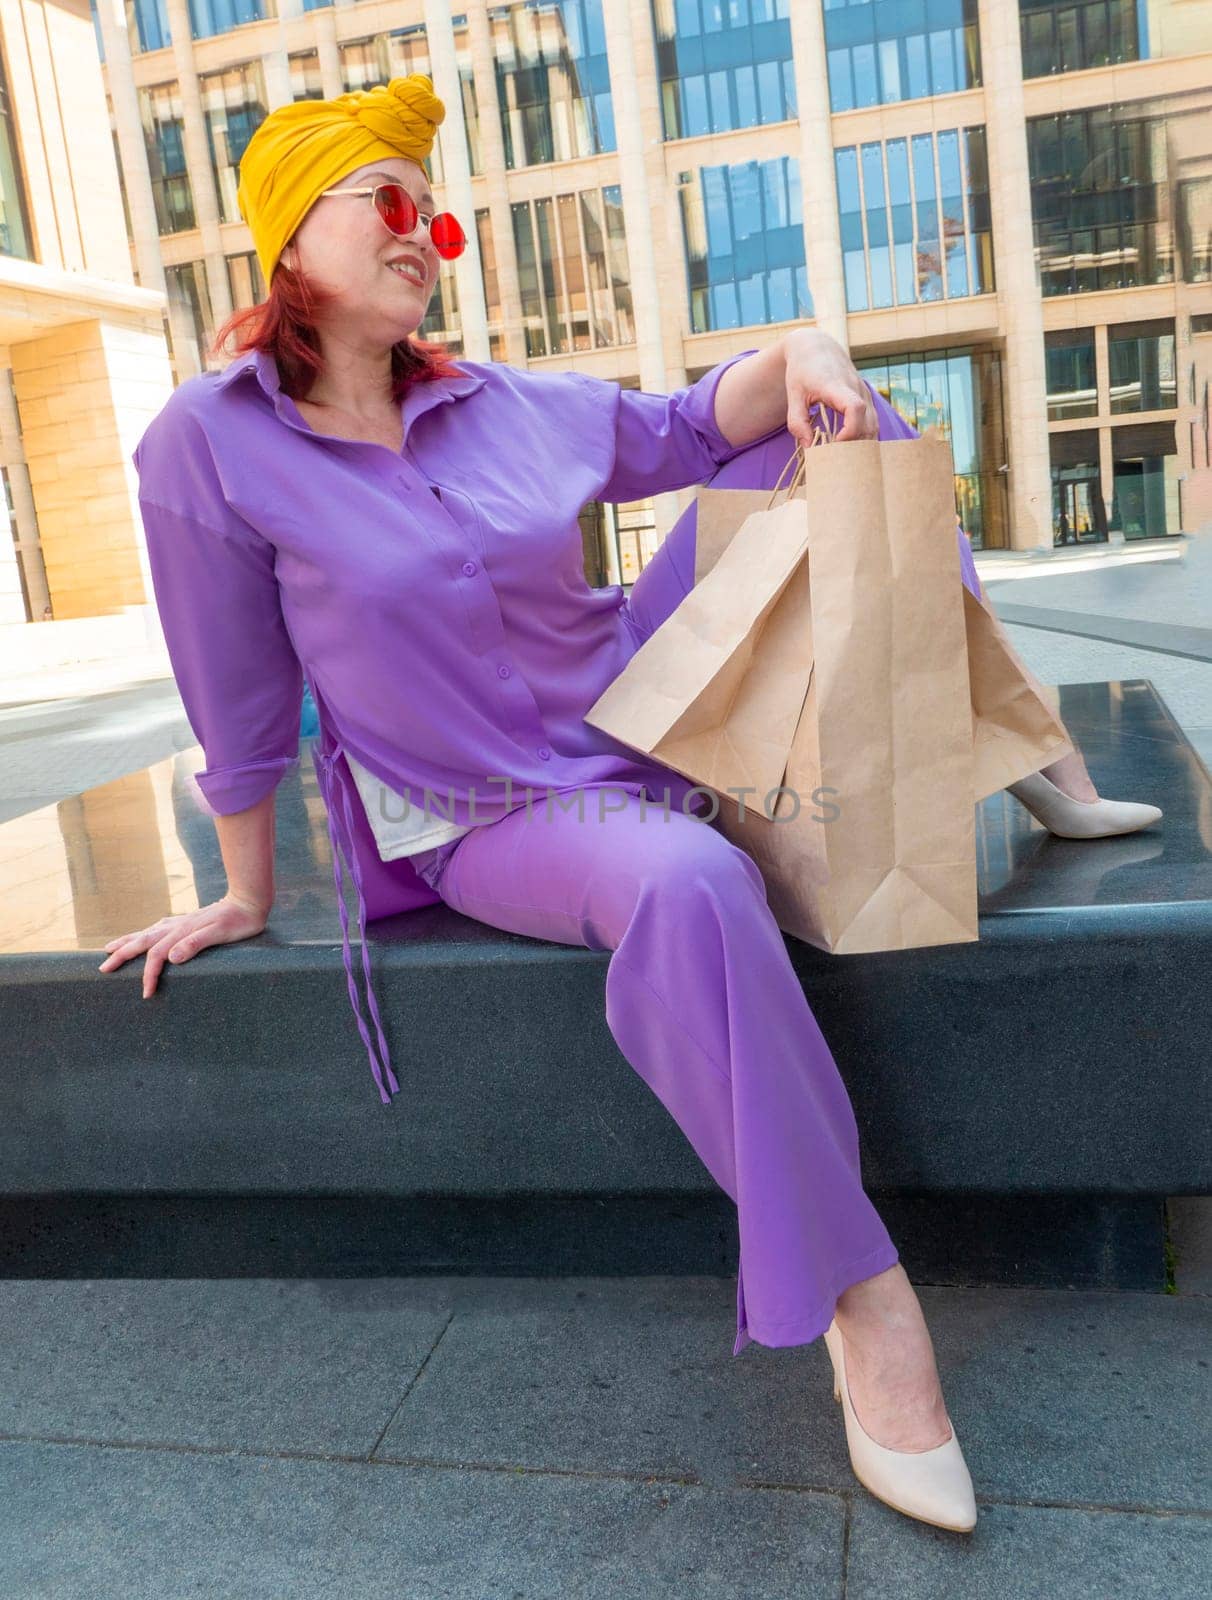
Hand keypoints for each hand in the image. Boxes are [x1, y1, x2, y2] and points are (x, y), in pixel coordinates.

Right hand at [96, 892, 269, 998]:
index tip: (146, 994)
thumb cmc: (236, 922)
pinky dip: (143, 935)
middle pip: (140, 942)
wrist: (247, 902)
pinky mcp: (184, 922)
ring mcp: (177, 922)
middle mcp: (173, 926)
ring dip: (126, 943)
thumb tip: (171, 957)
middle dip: (120, 956)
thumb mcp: (219, 934)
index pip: (155, 957)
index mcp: (179, 932)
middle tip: (102, 968)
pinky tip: (144, 936)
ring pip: (144, 934)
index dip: (148, 976)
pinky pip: (155, 930)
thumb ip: (195, 944)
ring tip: (109, 949)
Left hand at [783, 329, 878, 446]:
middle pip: (868, 423)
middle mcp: (856, 388)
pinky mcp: (867, 398)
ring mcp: (865, 393)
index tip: (834, 442)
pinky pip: (873, 422)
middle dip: (855, 445)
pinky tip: (850, 448)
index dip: (849, 430)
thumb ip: (797, 422)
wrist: (816, 347)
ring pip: (874, 425)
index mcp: (837, 385)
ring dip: (861, 444)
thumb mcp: (793, 396)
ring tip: (842, 456)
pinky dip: (864, 437)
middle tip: (836, 458)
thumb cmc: (802, 372)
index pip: (855, 408)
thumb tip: (809, 448)